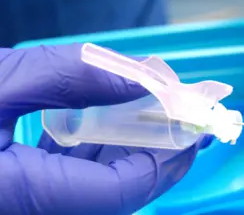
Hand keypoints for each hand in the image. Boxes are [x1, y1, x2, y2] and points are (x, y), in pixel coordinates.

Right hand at [0, 44, 211, 214]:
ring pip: (98, 189)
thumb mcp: (0, 80)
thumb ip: (72, 78)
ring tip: (144, 112)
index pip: (123, 190)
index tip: (191, 124)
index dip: (168, 158)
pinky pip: (73, 184)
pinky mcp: (23, 194)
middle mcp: (29, 211)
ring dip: (127, 151)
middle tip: (176, 115)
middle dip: (154, 151)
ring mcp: (26, 206)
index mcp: (22, 195)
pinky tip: (97, 122)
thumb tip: (145, 76)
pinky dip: (94, 154)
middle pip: (117, 192)